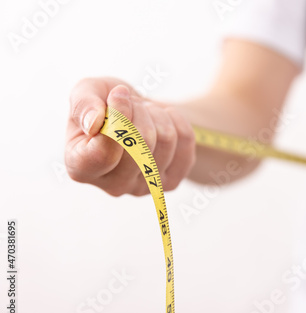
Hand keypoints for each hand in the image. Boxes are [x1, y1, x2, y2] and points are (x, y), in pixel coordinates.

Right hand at [65, 77, 195, 195]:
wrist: (138, 115)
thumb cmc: (106, 104)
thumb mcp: (87, 92)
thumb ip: (82, 103)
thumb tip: (94, 122)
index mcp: (81, 167)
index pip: (103, 154)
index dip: (117, 120)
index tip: (119, 94)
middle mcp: (112, 186)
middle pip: (139, 145)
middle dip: (138, 111)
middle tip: (131, 103)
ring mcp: (145, 188)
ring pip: (165, 138)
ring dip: (156, 113)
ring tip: (144, 112)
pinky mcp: (172, 182)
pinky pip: (186, 139)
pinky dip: (176, 119)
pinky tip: (162, 121)